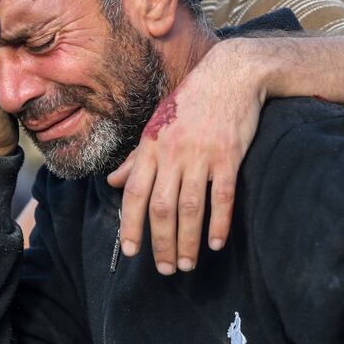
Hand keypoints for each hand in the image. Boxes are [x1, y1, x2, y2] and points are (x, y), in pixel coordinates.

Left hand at [107, 38, 265, 273]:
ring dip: (187, 241)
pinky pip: (223, 197)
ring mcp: (201, 155)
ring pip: (190, 207)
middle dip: (160, 243)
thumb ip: (136, 158)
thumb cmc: (191, 102)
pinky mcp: (229, 156)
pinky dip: (219, 223)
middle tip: (164, 269)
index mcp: (150, 146)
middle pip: (162, 207)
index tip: (131, 252)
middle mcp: (172, 153)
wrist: (231, 74)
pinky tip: (217, 243)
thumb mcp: (156, 125)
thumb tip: (112, 183)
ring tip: (186, 264)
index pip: (134, 193)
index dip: (130, 225)